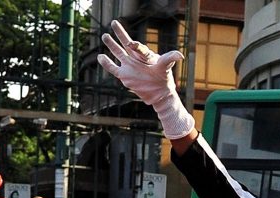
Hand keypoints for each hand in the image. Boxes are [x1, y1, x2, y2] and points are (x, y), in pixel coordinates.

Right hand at [97, 20, 194, 138]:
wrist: (159, 93)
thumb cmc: (163, 78)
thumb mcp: (166, 67)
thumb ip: (170, 59)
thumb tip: (180, 55)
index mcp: (146, 55)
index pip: (139, 49)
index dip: (136, 46)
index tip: (132, 44)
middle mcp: (136, 59)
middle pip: (126, 44)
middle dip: (120, 33)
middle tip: (114, 23)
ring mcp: (129, 66)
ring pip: (118, 53)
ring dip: (111, 45)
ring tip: (105, 35)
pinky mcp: (124, 76)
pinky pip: (113, 69)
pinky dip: (106, 63)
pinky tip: (99, 56)